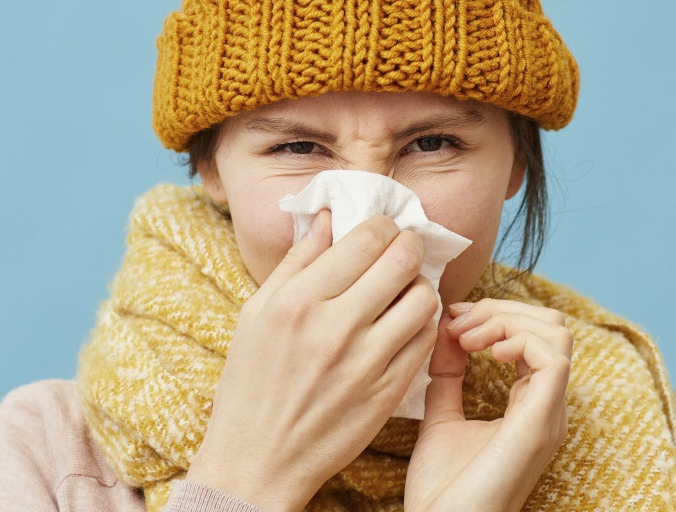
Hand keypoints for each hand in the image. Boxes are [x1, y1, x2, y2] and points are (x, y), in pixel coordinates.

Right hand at [188, 211, 439, 511]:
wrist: (258, 459)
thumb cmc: (251, 383)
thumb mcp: (256, 313)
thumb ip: (296, 262)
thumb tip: (327, 217)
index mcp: (298, 301)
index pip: (365, 238)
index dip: (383, 225)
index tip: (382, 228)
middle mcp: (335, 327)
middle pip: (402, 260)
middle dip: (409, 245)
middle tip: (403, 248)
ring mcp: (366, 362)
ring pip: (423, 298)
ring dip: (419, 284)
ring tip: (403, 288)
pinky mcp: (387, 392)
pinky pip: (425, 340)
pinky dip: (422, 322)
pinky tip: (404, 321)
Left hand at [404, 299, 573, 511]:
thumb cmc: (442, 492)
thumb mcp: (442, 419)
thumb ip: (448, 378)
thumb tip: (446, 333)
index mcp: (529, 406)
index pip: (535, 336)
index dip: (495, 315)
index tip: (451, 320)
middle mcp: (546, 408)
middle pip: (551, 325)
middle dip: (501, 308)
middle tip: (457, 322)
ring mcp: (547, 415)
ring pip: (557, 332)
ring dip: (506, 320)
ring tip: (466, 338)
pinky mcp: (539, 423)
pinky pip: (553, 358)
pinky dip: (518, 338)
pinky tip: (484, 351)